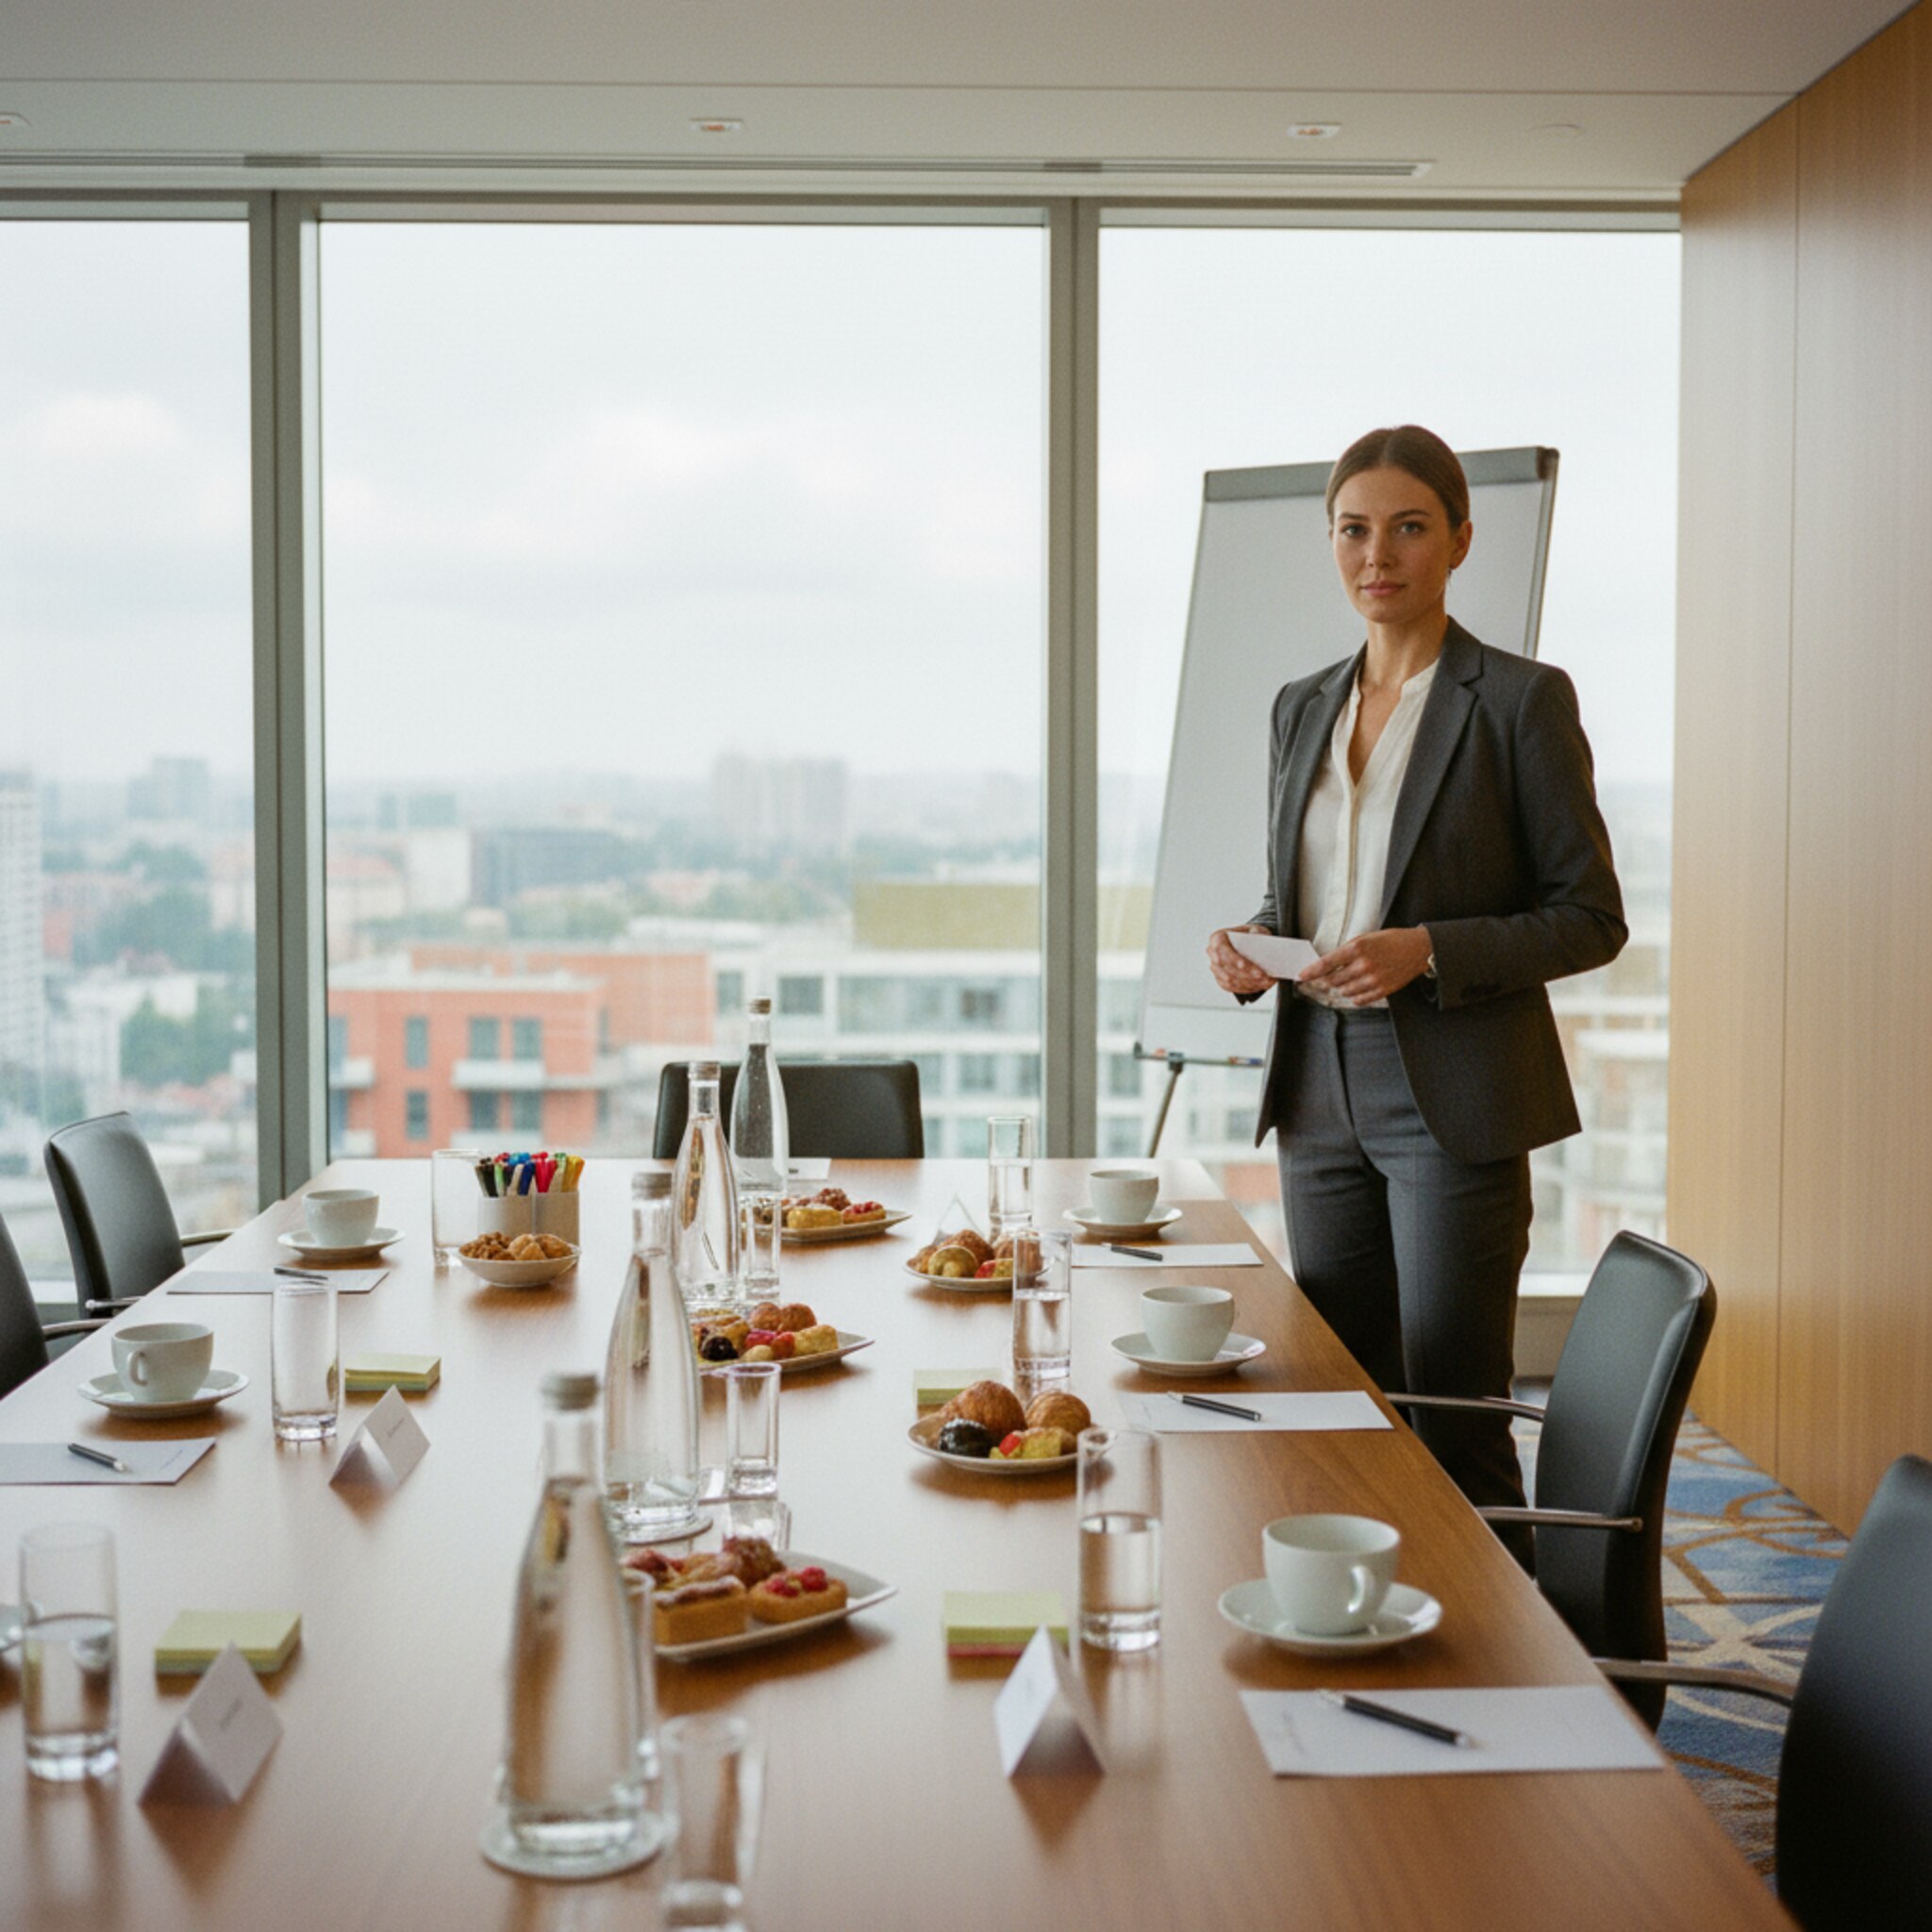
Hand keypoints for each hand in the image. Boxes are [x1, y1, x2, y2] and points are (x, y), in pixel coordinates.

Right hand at [1207, 925, 1276, 996]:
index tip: (1243, 965)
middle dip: (1245, 973)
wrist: (1247, 945)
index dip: (1231, 958)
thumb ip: (1256, 931)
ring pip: (1230, 979)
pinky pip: (1232, 987)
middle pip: (1227, 967)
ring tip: (1266, 981)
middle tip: (1261, 976)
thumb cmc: (1251, 936)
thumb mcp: (1255, 929)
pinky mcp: (1220, 979)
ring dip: (1249, 982)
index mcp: (1217, 937)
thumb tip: (1256, 936)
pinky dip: (1247, 988)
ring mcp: (1215, 968)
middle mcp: (1212, 953)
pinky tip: (1261, 986)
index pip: (1220, 947)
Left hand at [1297, 928, 1432, 1004]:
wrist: (1418, 949)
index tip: (1301, 976)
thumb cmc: (1391, 940)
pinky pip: (1359, 1000)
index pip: (1326, 963)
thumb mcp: (1366, 938)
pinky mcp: (1383, 990)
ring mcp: (1374, 979)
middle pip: (1333, 980)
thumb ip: (1347, 951)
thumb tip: (1327, 964)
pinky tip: (1354, 990)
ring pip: (1345, 991)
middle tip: (1322, 980)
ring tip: (1343, 982)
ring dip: (1339, 989)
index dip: (1310, 971)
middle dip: (1324, 981)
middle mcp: (1364, 965)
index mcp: (1357, 948)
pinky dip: (1353, 997)